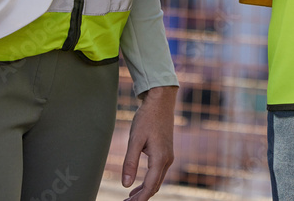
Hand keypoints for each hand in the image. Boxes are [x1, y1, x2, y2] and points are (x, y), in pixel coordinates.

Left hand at [122, 85, 177, 199]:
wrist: (161, 102)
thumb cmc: (147, 118)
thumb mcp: (135, 139)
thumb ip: (130, 162)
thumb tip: (126, 184)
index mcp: (160, 158)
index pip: (150, 186)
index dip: (140, 199)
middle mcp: (167, 160)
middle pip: (155, 186)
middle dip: (142, 197)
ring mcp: (168, 156)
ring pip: (157, 180)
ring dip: (145, 191)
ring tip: (130, 198)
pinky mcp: (165, 152)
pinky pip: (158, 173)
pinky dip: (148, 181)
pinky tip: (137, 184)